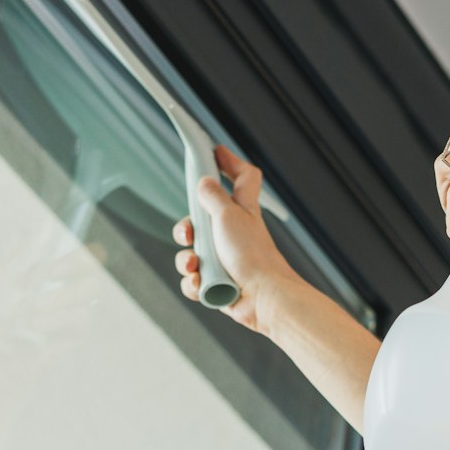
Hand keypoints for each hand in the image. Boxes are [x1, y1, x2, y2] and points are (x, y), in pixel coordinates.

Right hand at [173, 145, 303, 334]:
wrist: (262, 298)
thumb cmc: (252, 256)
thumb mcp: (228, 216)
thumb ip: (213, 197)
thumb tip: (205, 182)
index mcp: (242, 210)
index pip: (243, 176)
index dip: (230, 162)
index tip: (215, 152)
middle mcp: (234, 232)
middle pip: (201, 219)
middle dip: (187, 228)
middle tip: (189, 233)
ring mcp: (226, 257)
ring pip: (192, 253)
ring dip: (187, 260)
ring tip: (196, 266)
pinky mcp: (218, 282)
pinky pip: (194, 279)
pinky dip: (194, 283)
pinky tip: (201, 285)